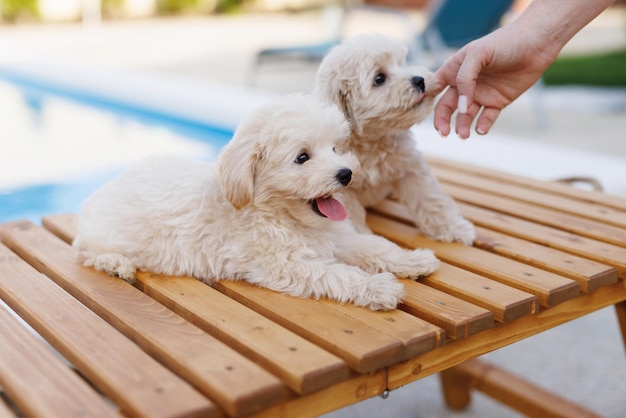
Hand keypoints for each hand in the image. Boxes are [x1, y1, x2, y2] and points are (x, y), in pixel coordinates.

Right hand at [433, 24, 556, 138]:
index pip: (434, 88)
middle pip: (446, 106)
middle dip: (442, 120)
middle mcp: (465, 85)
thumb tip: (461, 107)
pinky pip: (486, 118)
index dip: (427, 100)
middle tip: (444, 132)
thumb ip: (464, 79)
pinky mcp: (497, 102)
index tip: (422, 111)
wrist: (536, 44)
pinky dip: (482, 126)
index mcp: (454, 70)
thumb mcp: (478, 54)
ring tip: (463, 134)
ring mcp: (481, 94)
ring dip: (462, 126)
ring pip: (465, 116)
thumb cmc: (504, 42)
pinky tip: (481, 129)